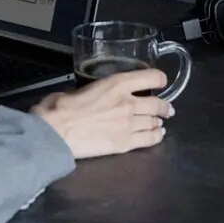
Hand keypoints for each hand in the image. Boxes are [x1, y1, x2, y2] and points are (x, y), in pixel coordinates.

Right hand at [32, 69, 171, 157]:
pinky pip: (148, 140)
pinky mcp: (124, 144)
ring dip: (159, 121)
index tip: (161, 81)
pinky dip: (156, 136)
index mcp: (117, 84)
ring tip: (161, 123)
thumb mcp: (80, 88)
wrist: (56, 132)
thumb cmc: (61, 106)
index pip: (150, 78)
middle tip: (167, 108)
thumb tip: (95, 96)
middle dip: (164, 106)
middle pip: (157, 104)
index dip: (159, 79)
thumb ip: (95, 90)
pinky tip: (157, 135)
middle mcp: (128, 103)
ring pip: (154, 122)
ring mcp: (128, 125)